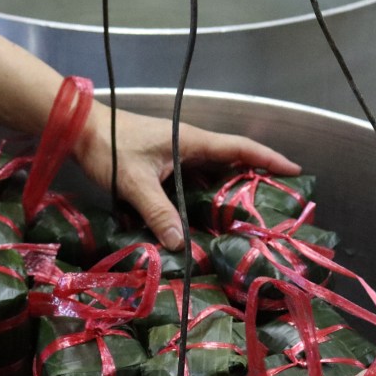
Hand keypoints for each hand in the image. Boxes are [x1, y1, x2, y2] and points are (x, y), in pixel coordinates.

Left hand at [76, 104, 299, 249]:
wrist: (80, 131)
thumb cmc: (109, 146)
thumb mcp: (135, 182)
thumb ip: (158, 212)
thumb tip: (181, 244)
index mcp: (191, 142)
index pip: (240, 149)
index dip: (269, 159)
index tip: (295, 170)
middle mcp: (189, 146)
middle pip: (230, 164)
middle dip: (253, 182)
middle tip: (275, 207)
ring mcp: (176, 155)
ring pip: (210, 176)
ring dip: (226, 194)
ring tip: (245, 221)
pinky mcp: (162, 165)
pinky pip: (191, 183)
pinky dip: (201, 199)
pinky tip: (204, 221)